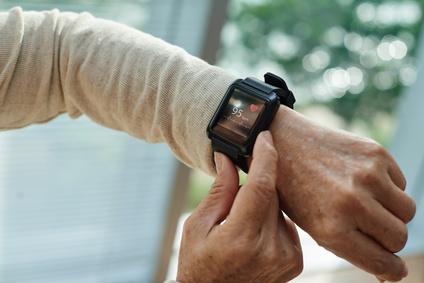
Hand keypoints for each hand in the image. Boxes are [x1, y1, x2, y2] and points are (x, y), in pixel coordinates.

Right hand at [176, 131, 302, 282]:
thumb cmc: (199, 264)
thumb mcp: (197, 225)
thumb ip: (219, 191)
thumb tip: (228, 158)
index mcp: (240, 238)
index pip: (260, 187)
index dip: (265, 157)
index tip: (265, 137)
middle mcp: (269, 249)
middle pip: (271, 194)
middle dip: (255, 183)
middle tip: (236, 195)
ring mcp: (285, 257)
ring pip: (280, 207)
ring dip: (263, 202)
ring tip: (242, 222)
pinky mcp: (294, 260)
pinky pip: (287, 222)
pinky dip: (272, 218)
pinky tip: (255, 231)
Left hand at [269, 106, 415, 281]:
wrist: (284, 141)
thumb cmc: (295, 189)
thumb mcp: (313, 226)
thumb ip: (350, 248)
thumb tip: (392, 273)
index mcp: (330, 228)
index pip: (381, 262)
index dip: (391, 268)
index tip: (393, 267)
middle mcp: (351, 203)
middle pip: (399, 238)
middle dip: (389, 239)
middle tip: (372, 227)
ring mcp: (366, 176)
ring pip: (407, 211)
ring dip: (393, 213)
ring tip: (368, 203)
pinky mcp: (375, 153)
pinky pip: (401, 183)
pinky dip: (388, 187)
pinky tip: (363, 180)